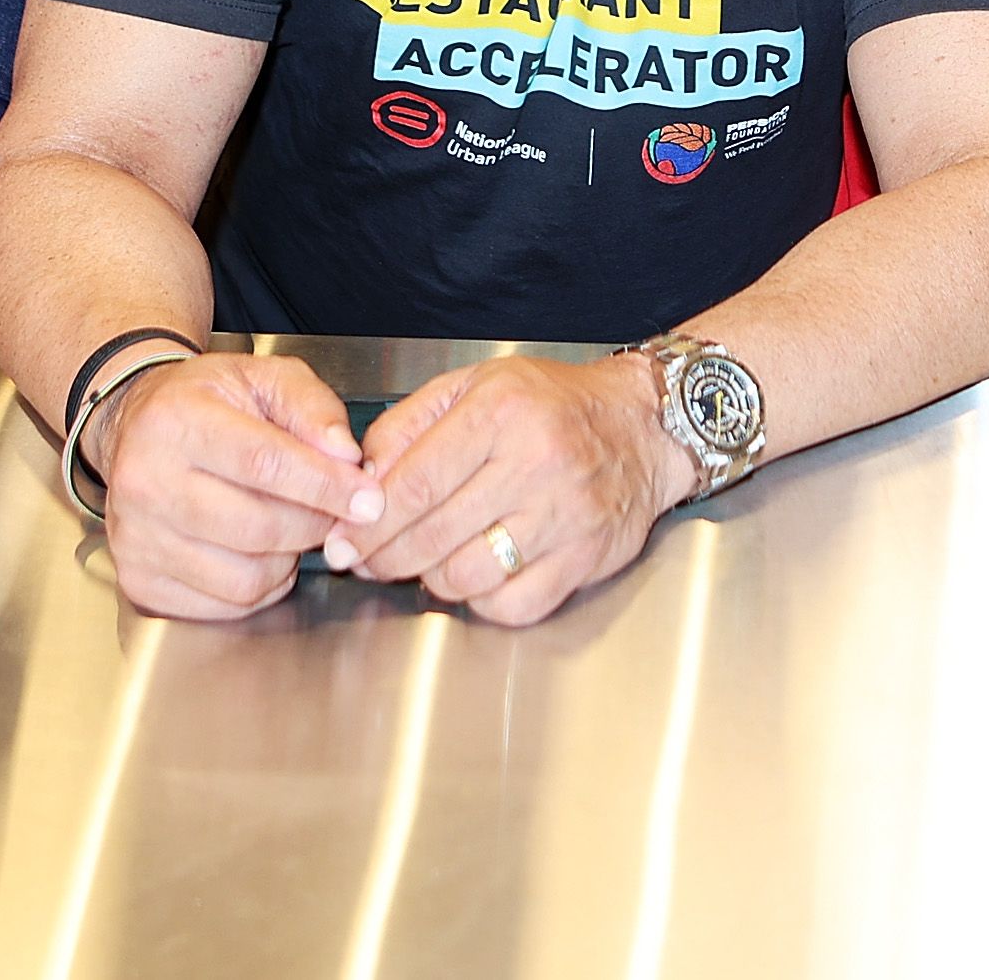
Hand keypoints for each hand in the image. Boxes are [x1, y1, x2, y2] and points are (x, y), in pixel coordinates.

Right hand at [87, 352, 381, 621]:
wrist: (131, 429)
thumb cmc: (203, 403)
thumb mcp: (261, 377)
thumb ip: (312, 408)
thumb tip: (346, 457)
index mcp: (176, 421)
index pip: (265, 463)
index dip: (326, 486)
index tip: (368, 500)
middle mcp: (146, 482)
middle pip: (259, 527)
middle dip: (316, 525)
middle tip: (334, 512)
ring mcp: (137, 537)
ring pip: (245, 576)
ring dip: (288, 560)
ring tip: (290, 526)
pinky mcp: (140, 579)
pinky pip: (225, 605)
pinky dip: (260, 587)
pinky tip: (261, 553)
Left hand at [336, 353, 697, 626]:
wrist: (644, 425)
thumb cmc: (553, 404)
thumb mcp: (476, 386)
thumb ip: (409, 425)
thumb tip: (361, 480)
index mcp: (500, 412)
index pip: (413, 484)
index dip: (369, 523)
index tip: (345, 541)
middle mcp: (535, 461)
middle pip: (433, 536)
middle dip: (386, 557)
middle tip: (369, 559)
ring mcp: (565, 514)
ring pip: (467, 576)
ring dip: (433, 578)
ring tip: (427, 561)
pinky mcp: (587, 556)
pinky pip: (513, 603)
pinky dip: (482, 599)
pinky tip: (477, 575)